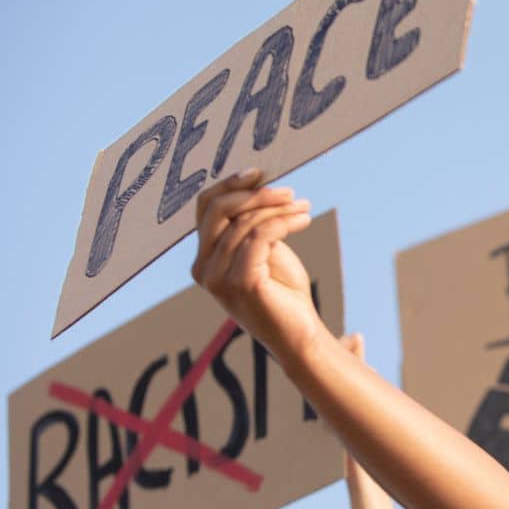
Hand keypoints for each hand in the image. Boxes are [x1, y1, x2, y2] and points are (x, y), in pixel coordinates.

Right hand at [191, 168, 321, 361]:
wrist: (300, 336)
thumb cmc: (284, 293)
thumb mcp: (264, 251)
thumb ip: (251, 225)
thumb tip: (258, 186)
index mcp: (204, 259)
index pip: (205, 208)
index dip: (230, 185)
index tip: (258, 172)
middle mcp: (204, 269)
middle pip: (218, 209)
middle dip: (255, 193)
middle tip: (289, 191)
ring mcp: (218, 278)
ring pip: (245, 221)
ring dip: (280, 209)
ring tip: (304, 207)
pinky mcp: (241, 283)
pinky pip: (261, 236)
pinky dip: (285, 222)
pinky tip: (304, 219)